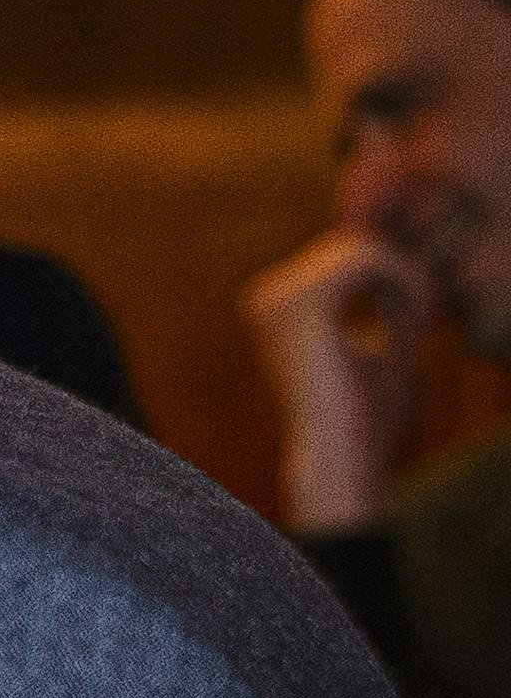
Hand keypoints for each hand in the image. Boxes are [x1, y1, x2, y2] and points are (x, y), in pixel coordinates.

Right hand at [246, 228, 432, 532]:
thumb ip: (389, 302)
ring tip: (425, 318)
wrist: (342, 454)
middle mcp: (267, 296)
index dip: (393, 274)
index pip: (342, 256)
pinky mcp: (301, 302)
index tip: (424, 315)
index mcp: (277, 307)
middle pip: (351, 243)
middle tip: (429, 316)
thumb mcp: (383, 343)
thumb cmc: (363, 413)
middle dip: (401, 272)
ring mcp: (277, 296)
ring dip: (406, 276)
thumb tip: (408, 258)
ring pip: (361, 246)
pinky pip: (367, 257)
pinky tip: (419, 316)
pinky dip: (404, 280)